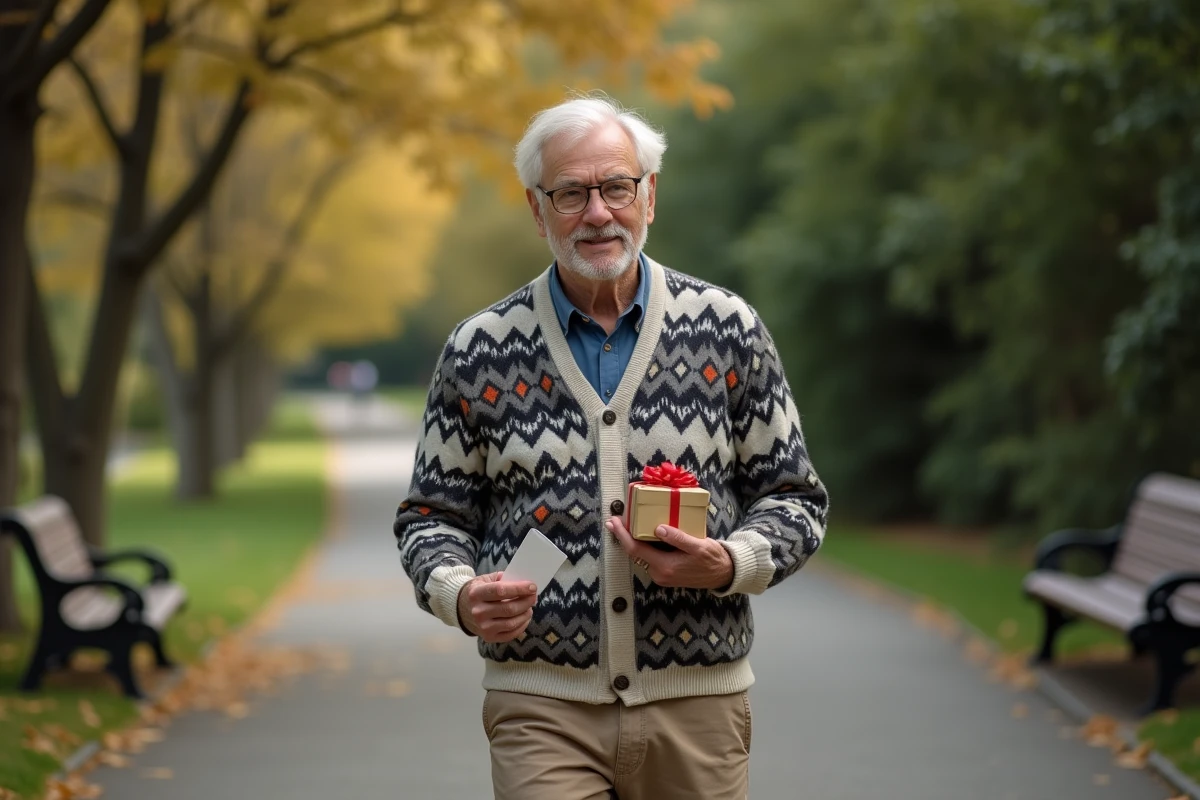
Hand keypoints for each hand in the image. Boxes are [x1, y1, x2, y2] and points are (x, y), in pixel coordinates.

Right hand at [457, 572, 537, 642]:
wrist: (461, 608)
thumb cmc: (479, 591)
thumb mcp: (486, 579)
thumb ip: (504, 579)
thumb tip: (525, 584)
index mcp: (476, 594)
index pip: (501, 591)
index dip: (519, 589)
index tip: (532, 587)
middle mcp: (478, 612)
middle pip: (509, 609)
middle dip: (526, 602)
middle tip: (534, 596)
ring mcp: (483, 627)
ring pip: (511, 623)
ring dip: (525, 614)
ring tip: (529, 607)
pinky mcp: (488, 637)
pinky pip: (510, 634)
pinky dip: (522, 626)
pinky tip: (525, 617)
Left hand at [606, 517, 733, 589]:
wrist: (723, 575)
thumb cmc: (712, 559)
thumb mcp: (698, 546)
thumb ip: (678, 538)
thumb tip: (658, 529)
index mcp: (665, 567)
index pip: (636, 550)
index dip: (622, 535)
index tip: (614, 522)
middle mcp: (659, 574)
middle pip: (634, 553)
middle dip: (624, 536)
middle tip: (616, 519)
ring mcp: (661, 575)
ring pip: (641, 556)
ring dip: (632, 540)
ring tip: (626, 524)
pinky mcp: (664, 574)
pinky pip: (648, 558)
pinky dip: (642, 545)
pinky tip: (641, 534)